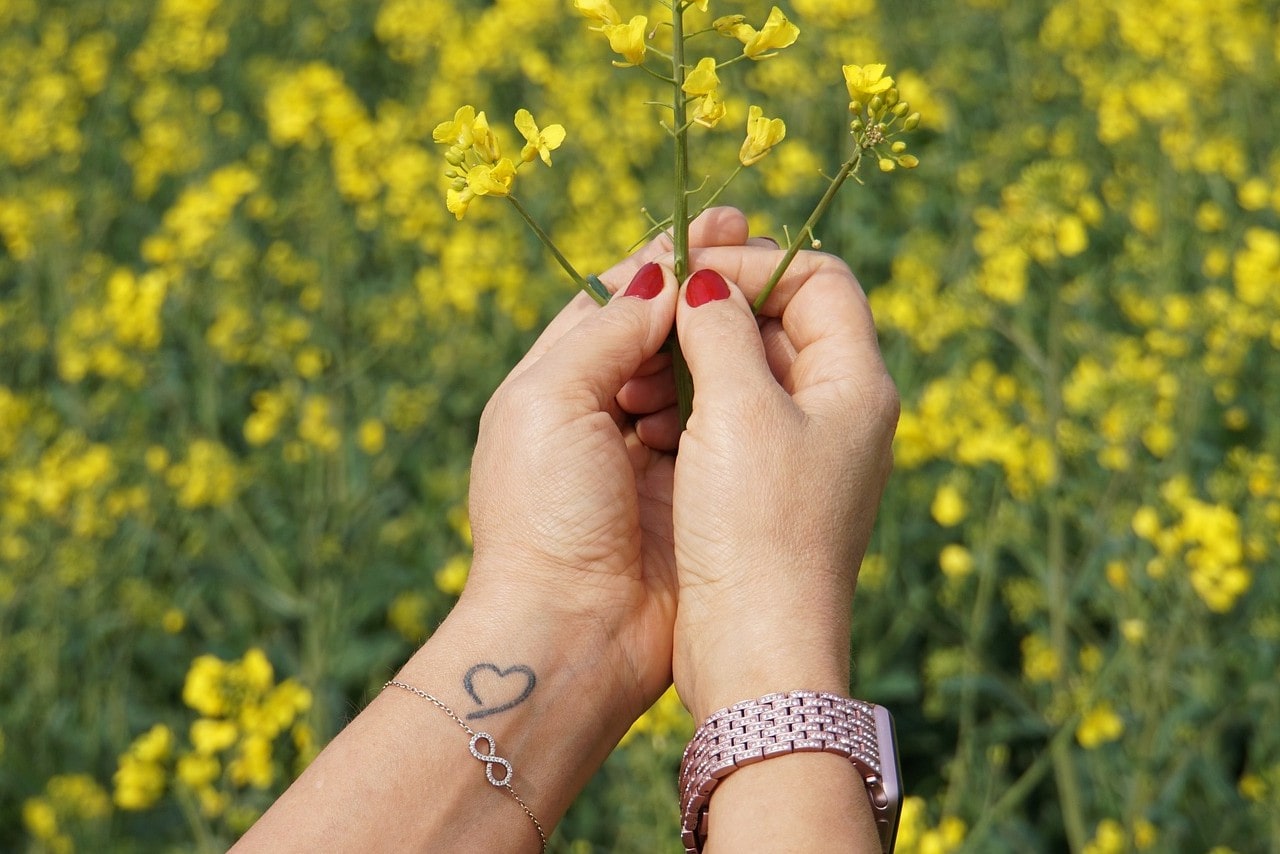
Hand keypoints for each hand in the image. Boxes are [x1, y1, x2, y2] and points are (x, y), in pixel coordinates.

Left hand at [464, 208, 756, 724]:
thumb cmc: (544, 512)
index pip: (613, 298)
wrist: (570, 632)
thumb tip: (662, 274)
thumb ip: (607, 331)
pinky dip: (739, 393)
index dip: (665, 257)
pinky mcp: (688, 491)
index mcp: (551, 381)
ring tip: (766, 301)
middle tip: (761, 246)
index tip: (721, 222)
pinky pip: (719, 425)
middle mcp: (599, 411)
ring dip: (723, 337)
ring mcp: (646, 452)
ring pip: (695, 373)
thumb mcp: (551, 400)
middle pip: (658, 331)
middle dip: (705, 289)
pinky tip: (768, 367)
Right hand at [666, 249, 899, 721]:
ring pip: (750, 371)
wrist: (757, 654)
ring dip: (695, 362)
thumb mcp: (737, 412)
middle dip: (716, 311)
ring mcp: (806, 452)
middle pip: (783, 320)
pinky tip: (647, 422)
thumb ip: (722, 329)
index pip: (817, 278)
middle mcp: (841, 412)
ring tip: (643, 385)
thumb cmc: (755, 531)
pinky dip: (691, 407)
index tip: (689, 273)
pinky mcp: (770, 490)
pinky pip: (731, 420)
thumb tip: (704, 280)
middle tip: (654, 319)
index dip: (753, 263)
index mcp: (856, 384)